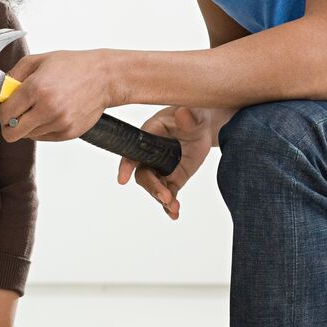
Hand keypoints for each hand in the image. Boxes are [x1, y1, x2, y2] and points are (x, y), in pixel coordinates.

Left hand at [0, 51, 110, 143]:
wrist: (105, 77)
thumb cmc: (73, 66)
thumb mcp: (39, 60)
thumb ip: (13, 76)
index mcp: (37, 88)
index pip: (4, 113)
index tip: (1, 105)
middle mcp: (47, 109)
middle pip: (11, 133)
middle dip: (7, 124)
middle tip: (13, 113)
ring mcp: (59, 123)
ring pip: (27, 136)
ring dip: (27, 125)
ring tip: (38, 108)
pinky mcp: (69, 133)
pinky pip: (43, 137)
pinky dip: (41, 128)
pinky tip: (50, 113)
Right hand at [117, 106, 226, 220]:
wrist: (204, 125)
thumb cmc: (194, 113)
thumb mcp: (194, 112)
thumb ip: (188, 116)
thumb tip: (183, 114)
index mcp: (149, 134)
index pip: (133, 151)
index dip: (126, 165)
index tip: (122, 179)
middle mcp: (151, 154)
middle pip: (144, 175)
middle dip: (152, 187)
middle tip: (165, 196)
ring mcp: (162, 168)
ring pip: (155, 187)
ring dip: (162, 199)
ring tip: (173, 208)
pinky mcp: (174, 178)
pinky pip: (169, 194)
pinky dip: (170, 205)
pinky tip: (174, 214)